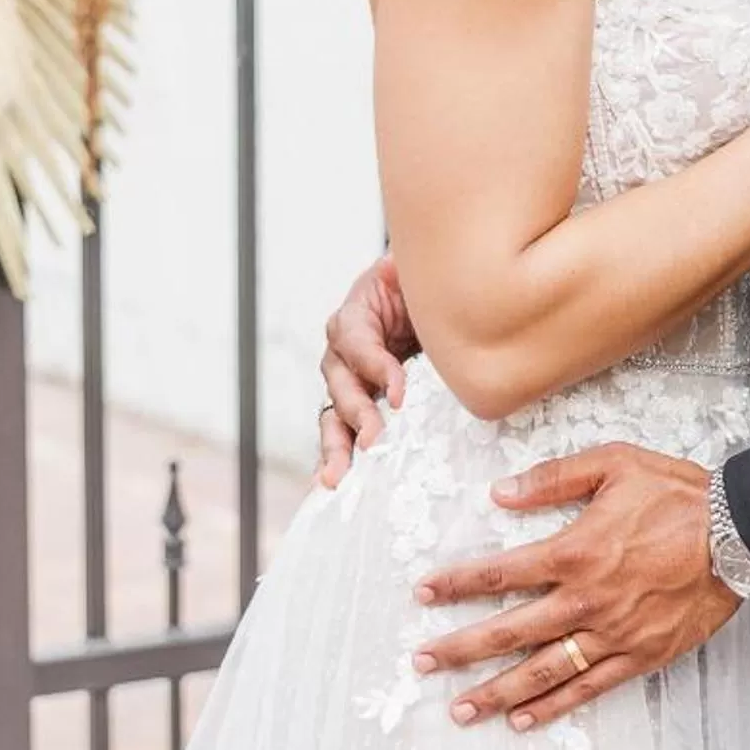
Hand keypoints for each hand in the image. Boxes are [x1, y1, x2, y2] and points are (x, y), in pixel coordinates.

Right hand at [317, 253, 418, 485]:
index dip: (376, 367)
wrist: (418, 307)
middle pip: (341, 383)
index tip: (400, 394)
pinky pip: (341, 433)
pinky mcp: (355, 407)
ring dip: (336, 446)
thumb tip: (395, 266)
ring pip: (334, 414)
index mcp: (354, 317)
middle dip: (357, 413)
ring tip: (336, 476)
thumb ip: (406, 280)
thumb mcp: (414, 282)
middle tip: (373, 439)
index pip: (358, 343)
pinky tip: (332, 483)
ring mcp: (345, 383)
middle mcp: (341, 352)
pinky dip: (336, 458)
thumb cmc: (416, 292)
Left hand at [408, 444, 738, 726]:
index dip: (456, 584)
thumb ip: (554, 478)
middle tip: (422, 663)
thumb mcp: (615, 464)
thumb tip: (501, 493)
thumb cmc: (678, 496)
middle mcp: (584, 600)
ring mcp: (611, 634)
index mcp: (574, 552)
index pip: (499, 573)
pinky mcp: (638, 656)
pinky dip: (553, 706)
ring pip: (541, 671)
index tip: (423, 592)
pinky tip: (524, 719)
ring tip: (460, 709)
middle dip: (460, 649)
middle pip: (508, 632)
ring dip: (497, 692)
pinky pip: (587, 688)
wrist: (738, 535)